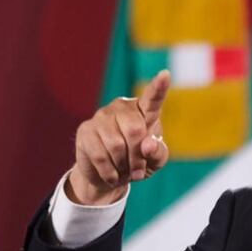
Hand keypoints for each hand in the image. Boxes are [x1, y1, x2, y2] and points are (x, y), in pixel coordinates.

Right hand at [68, 70, 170, 204]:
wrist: (110, 176)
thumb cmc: (139, 163)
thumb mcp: (155, 161)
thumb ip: (157, 152)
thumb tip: (146, 145)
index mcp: (144, 112)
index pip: (152, 99)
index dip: (159, 87)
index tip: (166, 74)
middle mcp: (121, 108)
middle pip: (134, 131)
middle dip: (138, 156)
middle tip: (138, 170)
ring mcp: (101, 117)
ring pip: (115, 145)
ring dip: (123, 166)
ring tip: (123, 170)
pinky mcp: (85, 130)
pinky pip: (100, 156)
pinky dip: (110, 172)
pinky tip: (112, 174)